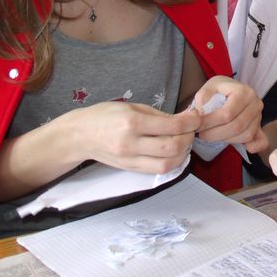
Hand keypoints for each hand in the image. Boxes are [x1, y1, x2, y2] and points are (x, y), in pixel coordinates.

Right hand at [75, 101, 200, 173]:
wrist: (80, 135)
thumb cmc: (106, 115)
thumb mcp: (133, 106)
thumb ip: (159, 115)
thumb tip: (185, 119)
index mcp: (133, 122)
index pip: (172, 125)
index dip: (190, 122)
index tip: (196, 117)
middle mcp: (132, 143)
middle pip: (172, 147)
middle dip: (189, 138)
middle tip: (191, 129)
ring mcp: (130, 159)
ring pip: (167, 164)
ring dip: (183, 153)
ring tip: (184, 141)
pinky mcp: (130, 169)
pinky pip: (157, 170)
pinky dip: (171, 162)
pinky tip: (174, 152)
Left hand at [192, 76, 267, 152]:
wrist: (231, 89)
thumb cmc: (219, 89)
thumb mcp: (208, 87)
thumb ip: (203, 99)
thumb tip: (201, 116)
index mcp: (244, 92)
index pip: (227, 113)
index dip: (210, 123)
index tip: (197, 126)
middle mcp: (255, 103)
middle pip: (237, 126)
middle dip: (216, 134)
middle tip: (202, 135)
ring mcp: (259, 116)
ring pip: (246, 135)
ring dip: (227, 140)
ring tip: (213, 136)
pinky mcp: (260, 126)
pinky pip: (261, 141)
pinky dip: (253, 146)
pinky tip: (243, 147)